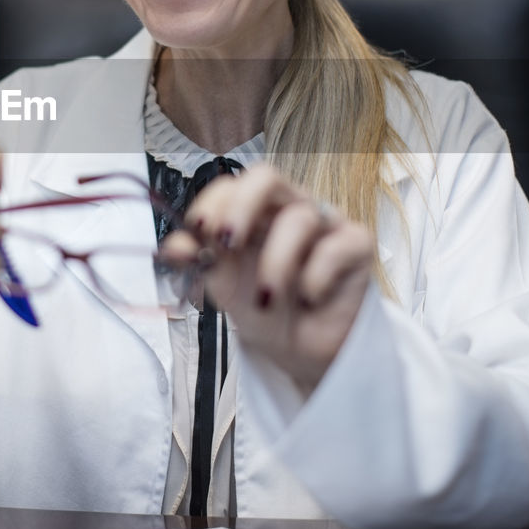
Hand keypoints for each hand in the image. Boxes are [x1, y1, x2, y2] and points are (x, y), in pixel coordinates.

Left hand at [160, 163, 373, 393]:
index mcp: (253, 212)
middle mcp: (288, 208)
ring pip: (300, 218)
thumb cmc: (263, 308)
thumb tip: (171, 248)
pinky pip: (337, 246)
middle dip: (241, 207)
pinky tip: (309, 299)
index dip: (211, 203)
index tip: (198, 232)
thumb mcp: (224, 287)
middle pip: (266, 176)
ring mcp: (325, 223)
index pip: (230, 185)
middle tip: (228, 243)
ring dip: (275, 263)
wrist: (302, 351)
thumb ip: (200, 262)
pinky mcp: (357, 245)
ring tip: (266, 300)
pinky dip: (315, 276)